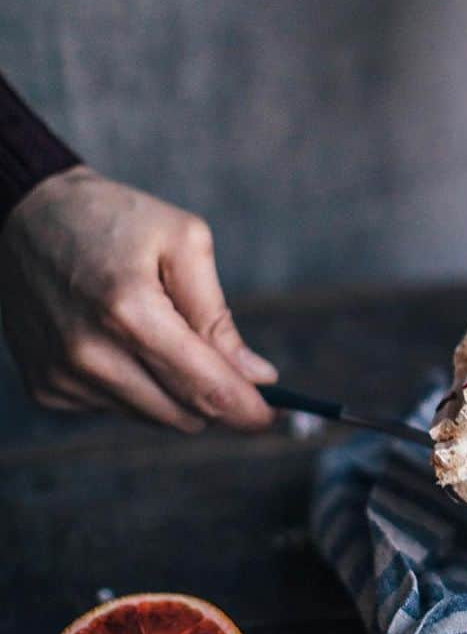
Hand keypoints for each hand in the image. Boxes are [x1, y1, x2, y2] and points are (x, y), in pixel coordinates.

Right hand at [0, 166, 276, 431]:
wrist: (26, 215)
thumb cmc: (113, 221)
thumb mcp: (183, 242)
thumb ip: (219, 316)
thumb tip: (255, 377)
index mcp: (130, 311)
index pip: (205, 387)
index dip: (247, 410)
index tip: (273, 415)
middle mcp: (90, 354)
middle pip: (184, 414)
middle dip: (215, 397)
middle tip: (225, 363)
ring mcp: (64, 376)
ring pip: (154, 418)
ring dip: (173, 392)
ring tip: (158, 335)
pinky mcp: (46, 388)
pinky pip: (117, 409)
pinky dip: (135, 386)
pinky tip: (119, 343)